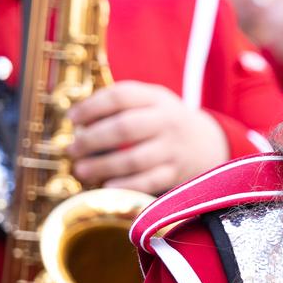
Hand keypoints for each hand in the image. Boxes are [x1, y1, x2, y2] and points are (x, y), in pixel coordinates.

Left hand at [66, 81, 228, 193]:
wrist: (209, 143)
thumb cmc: (166, 121)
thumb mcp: (152, 101)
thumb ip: (122, 102)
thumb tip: (78, 117)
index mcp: (157, 99)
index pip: (121, 96)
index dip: (92, 107)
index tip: (73, 119)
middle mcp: (167, 122)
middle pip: (125, 128)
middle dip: (92, 140)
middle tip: (73, 149)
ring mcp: (173, 148)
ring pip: (134, 159)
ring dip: (102, 165)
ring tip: (82, 169)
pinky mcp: (176, 172)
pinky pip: (149, 181)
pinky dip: (126, 185)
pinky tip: (108, 185)